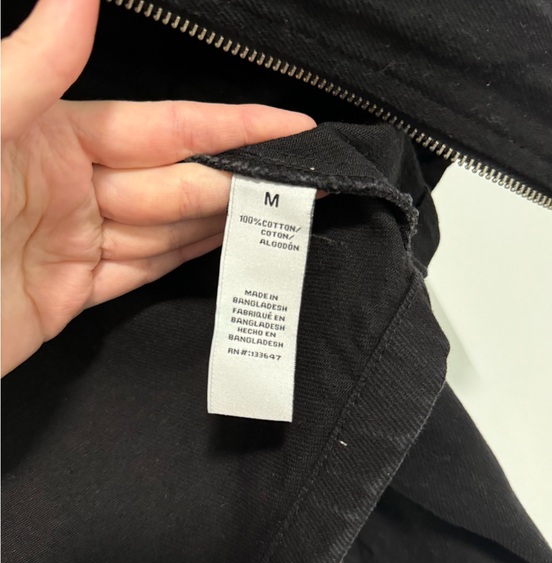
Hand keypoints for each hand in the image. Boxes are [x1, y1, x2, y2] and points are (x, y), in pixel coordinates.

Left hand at [1, 0, 315, 375]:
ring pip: (169, 227)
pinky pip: (144, 269)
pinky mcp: (75, 293)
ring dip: (226, 220)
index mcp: (55, 136)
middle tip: (305, 178)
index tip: (286, 123)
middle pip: (177, 181)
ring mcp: (77, 242)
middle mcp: (73, 185)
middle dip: (242, 178)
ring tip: (284, 213)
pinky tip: (228, 247)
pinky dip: (187, 260)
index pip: (165, 126)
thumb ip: (34, 68)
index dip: (229, 124)